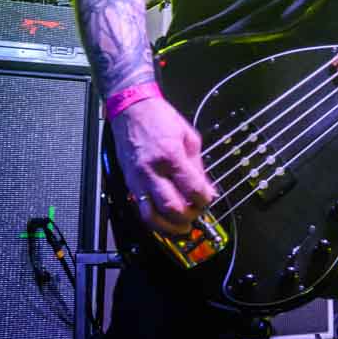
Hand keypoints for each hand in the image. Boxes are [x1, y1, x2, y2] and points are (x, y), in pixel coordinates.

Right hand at [110, 97, 216, 234]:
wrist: (131, 110)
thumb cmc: (160, 119)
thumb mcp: (189, 137)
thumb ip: (197, 166)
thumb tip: (206, 189)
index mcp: (170, 156)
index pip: (191, 189)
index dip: (204, 200)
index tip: (208, 200)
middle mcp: (152, 171)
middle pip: (171, 207)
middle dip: (188, 217)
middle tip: (197, 215)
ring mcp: (138, 179)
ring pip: (151, 215)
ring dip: (169, 227)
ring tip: (182, 228)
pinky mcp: (129, 183)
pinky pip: (140, 209)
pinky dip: (154, 220)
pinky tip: (165, 222)